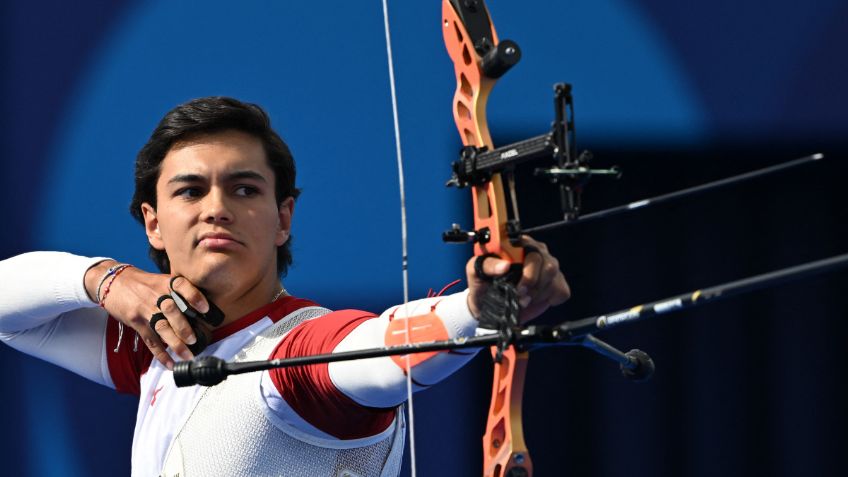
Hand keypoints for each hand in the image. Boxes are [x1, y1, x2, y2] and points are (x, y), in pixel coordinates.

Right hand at [84, 261, 208, 368]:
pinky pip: (150, 340)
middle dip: (183, 327)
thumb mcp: (161, 280)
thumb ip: (178, 292)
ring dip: (175, 343)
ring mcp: (145, 310)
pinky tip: (170, 364)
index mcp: (166, 283)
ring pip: (161, 327)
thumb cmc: (143, 283)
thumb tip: (201, 310)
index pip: (182, 286)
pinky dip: (161, 354)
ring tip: (187, 355)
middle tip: (194, 340)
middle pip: (171, 311)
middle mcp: (157, 296)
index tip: (205, 309)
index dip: (194, 297)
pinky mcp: (137, 322)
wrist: (114, 282)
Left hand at [466, 236, 570, 323]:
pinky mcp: (556, 282)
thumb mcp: (475, 271)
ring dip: (537, 292)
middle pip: (546, 262)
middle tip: (519, 293)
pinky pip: (560, 290)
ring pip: (553, 275)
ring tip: (523, 299)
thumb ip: (486, 264)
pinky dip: (547, 298)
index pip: (529, 245)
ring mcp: (547, 266)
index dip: (526, 266)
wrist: (487, 305)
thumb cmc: (482, 284)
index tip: (516, 282)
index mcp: (517, 244)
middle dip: (531, 282)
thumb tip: (504, 265)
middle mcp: (535, 251)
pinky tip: (534, 299)